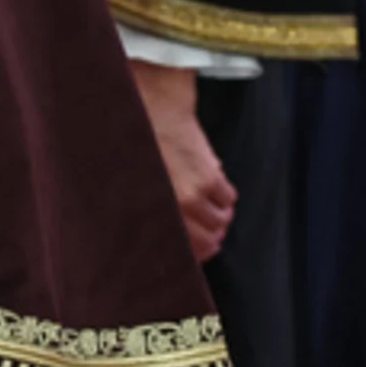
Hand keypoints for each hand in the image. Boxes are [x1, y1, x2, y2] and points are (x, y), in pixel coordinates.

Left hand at [128, 58, 236, 262]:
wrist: (154, 112)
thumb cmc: (138, 145)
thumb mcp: (136, 183)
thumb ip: (153, 208)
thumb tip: (174, 230)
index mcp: (152, 212)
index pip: (182, 249)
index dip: (194, 255)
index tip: (198, 253)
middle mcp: (172, 209)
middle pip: (206, 241)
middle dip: (211, 239)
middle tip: (210, 231)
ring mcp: (193, 194)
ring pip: (221, 221)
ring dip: (220, 217)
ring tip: (213, 207)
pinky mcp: (211, 177)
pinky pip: (229, 200)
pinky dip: (226, 199)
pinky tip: (217, 190)